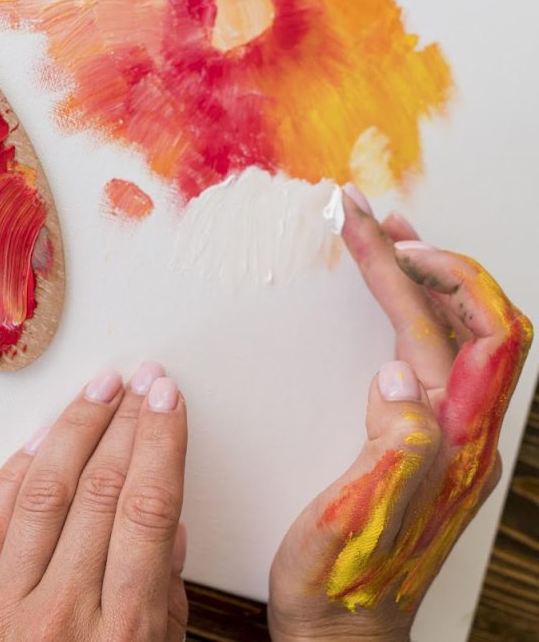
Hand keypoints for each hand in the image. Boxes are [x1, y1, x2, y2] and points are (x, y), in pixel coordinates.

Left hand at [0, 364, 189, 641]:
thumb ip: (165, 605)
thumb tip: (168, 530)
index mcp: (120, 636)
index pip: (146, 512)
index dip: (159, 445)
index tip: (167, 404)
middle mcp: (61, 613)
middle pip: (98, 491)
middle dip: (125, 423)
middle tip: (143, 382)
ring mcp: (6, 604)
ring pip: (43, 492)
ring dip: (75, 429)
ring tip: (99, 390)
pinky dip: (18, 470)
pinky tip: (41, 437)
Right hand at [269, 186, 532, 640]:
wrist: (341, 629)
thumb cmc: (341, 578)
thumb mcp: (359, 514)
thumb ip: (394, 445)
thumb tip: (399, 374)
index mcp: (450, 442)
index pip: (454, 328)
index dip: (415, 270)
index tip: (367, 231)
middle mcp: (464, 435)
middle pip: (483, 320)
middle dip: (436, 258)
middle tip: (380, 223)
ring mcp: (450, 439)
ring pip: (467, 336)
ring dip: (433, 281)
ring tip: (388, 245)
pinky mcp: (426, 444)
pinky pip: (439, 359)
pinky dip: (417, 316)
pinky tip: (389, 312)